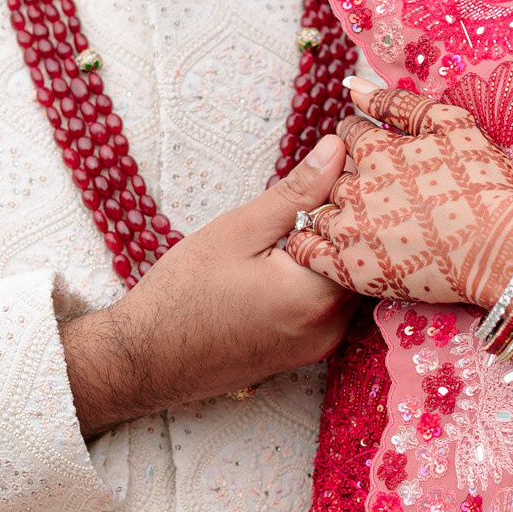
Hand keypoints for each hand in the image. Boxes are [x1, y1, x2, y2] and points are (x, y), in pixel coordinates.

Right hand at [60, 138, 353, 431]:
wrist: (146, 361)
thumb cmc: (181, 295)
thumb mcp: (238, 231)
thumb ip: (297, 192)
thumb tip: (338, 150)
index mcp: (316, 297)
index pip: (366, 234)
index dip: (360, 194)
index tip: (347, 160)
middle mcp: (330, 328)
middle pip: (365, 262)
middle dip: (352, 221)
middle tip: (332, 180)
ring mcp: (321, 346)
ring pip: (351, 283)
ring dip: (337, 249)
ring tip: (308, 215)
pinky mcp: (309, 353)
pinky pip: (333, 304)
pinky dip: (324, 275)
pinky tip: (294, 254)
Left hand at [284, 85, 512, 309]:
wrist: (503, 249)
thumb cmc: (484, 184)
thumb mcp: (451, 126)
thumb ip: (398, 103)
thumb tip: (353, 86)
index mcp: (374, 150)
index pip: (347, 134)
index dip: (361, 142)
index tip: (378, 157)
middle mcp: (354, 186)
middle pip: (331, 174)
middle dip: (347, 177)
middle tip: (378, 193)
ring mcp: (350, 229)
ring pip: (316, 212)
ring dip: (330, 212)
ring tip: (359, 222)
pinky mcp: (351, 267)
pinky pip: (308, 252)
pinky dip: (311, 245)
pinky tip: (332, 246)